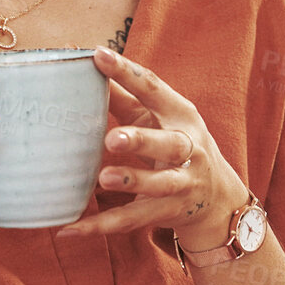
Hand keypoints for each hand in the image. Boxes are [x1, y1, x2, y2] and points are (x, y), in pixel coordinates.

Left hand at [55, 46, 246, 245]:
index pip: (154, 89)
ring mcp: (182, 184)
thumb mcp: (155, 116)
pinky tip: (69, 229)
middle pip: (169, 144)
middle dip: (142, 141)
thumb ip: (120, 95)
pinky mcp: (166, 213)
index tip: (98, 55)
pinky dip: (100, 226)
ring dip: (133, 182)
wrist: (216, 198)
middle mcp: (188, 149)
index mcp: (181, 115)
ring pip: (158, 185)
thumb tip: (85, 61)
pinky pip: (132, 221)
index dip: (127, 73)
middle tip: (112, 138)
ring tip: (104, 178)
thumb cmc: (175, 143)